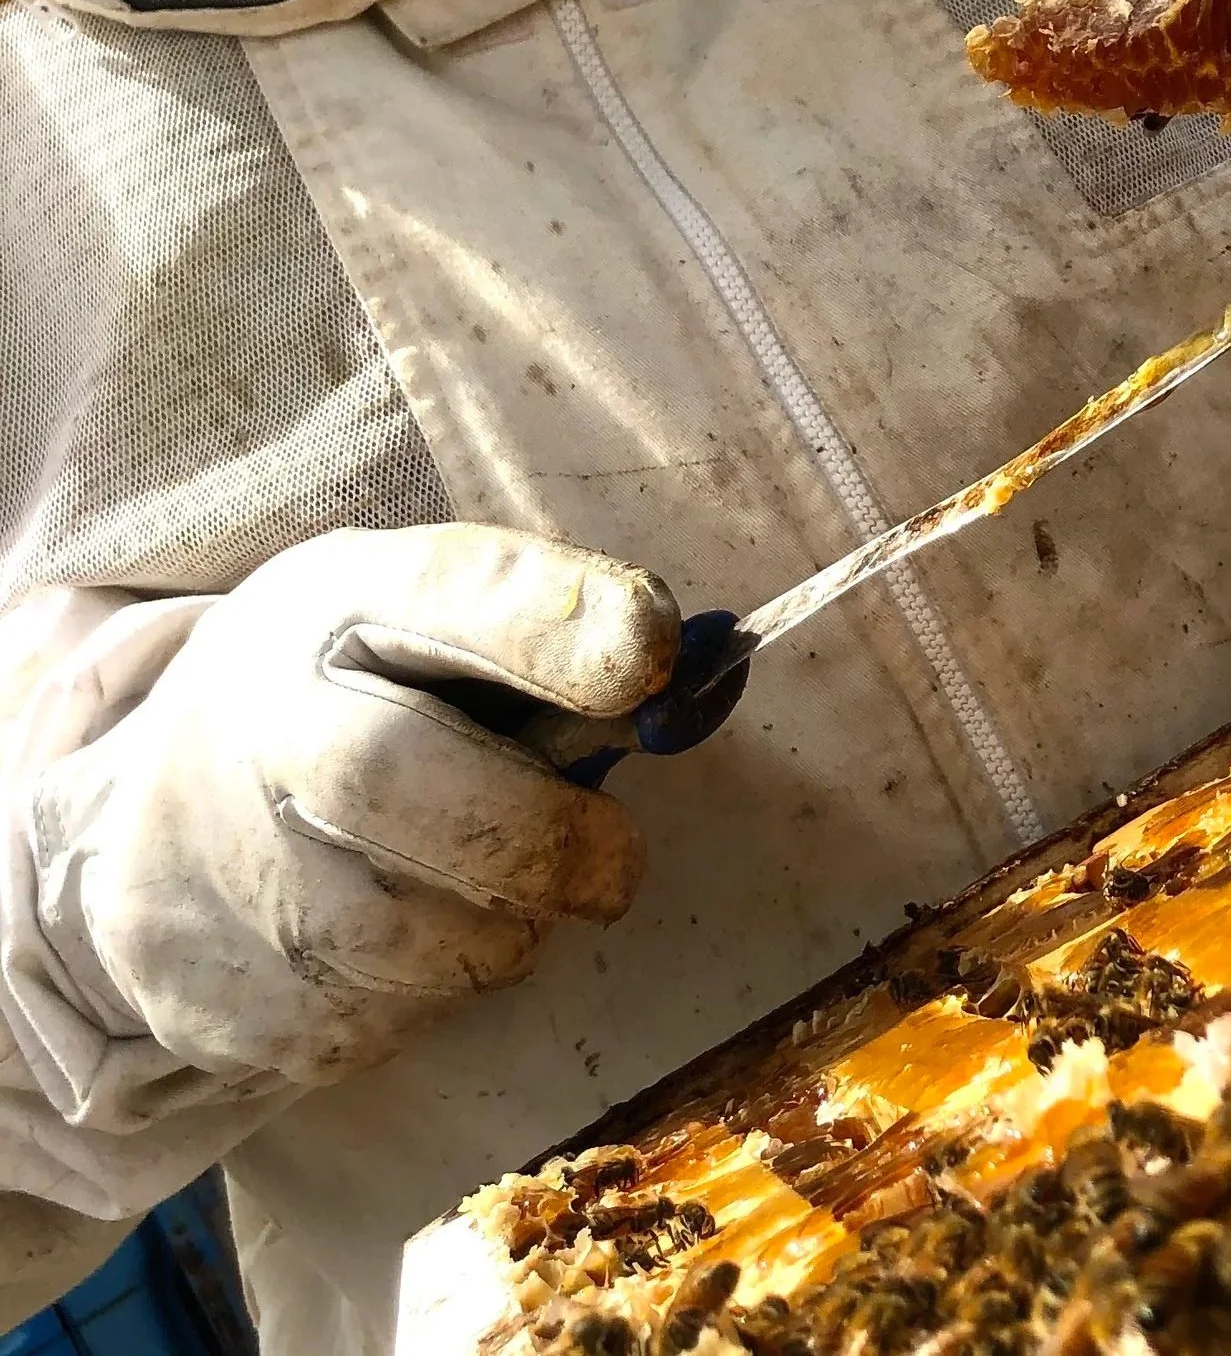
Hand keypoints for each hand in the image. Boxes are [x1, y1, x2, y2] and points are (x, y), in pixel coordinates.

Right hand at [26, 525, 680, 1086]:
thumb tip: (695, 685)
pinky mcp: (218, 997)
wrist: (152, 825)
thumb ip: (546, 643)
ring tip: (501, 896)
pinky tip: (412, 945)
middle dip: (540, 835)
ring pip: (397, 936)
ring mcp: (220, 869)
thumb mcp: (422, 623)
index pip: (447, 590)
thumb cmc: (351, 705)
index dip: (553, 621)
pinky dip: (430, 995)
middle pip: (390, 779)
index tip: (649, 653)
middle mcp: (255, 723)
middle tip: (615, 863)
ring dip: (498, 934)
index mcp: (334, 606)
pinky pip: (372, 1024)